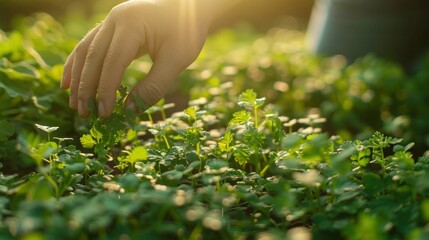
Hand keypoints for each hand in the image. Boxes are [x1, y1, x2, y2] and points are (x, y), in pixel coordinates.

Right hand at [61, 0, 210, 117]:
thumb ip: (154, 86)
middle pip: (93, 56)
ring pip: (85, 51)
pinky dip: (78, 65)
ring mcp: (111, 20)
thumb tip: (129, 112)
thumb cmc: (187, 32)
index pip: (112, 62)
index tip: (104, 114)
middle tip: (83, 113)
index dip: (106, 90)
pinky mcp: (111, 27)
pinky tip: (69, 83)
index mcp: (132, 23)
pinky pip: (89, 46)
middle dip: (86, 87)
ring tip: (74, 104)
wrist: (192, 8)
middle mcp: (115, 19)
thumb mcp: (177, 60)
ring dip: (78, 78)